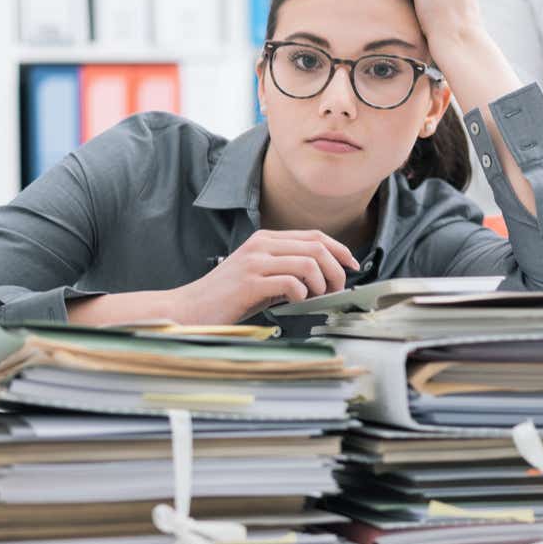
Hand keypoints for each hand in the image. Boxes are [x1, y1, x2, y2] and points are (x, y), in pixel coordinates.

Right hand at [178, 230, 358, 322]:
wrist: (191, 308)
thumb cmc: (228, 297)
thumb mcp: (262, 276)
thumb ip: (288, 271)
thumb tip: (326, 278)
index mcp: (266, 239)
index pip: (314, 235)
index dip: (339, 249)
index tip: (351, 265)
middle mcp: (262, 245)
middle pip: (317, 246)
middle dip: (336, 269)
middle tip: (337, 289)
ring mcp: (255, 262)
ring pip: (309, 262)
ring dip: (322, 283)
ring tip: (317, 298)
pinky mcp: (250, 282)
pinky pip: (291, 282)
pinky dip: (302, 294)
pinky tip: (296, 302)